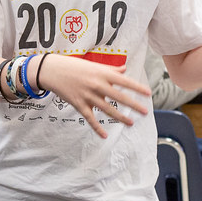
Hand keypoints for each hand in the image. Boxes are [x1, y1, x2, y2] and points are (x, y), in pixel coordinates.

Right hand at [36, 55, 150, 138]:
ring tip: (131, 123)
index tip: (148, 94)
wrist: (53, 71)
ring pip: (107, 109)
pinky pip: (90, 119)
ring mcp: (88, 96)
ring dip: (120, 117)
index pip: (124, 81)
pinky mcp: (79, 104)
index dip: (137, 88)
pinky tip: (105, 135)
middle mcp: (97, 85)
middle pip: (119, 97)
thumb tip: (124, 69)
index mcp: (102, 74)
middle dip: (133, 105)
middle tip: (145, 112)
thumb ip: (110, 69)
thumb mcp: (94, 65)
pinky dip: (97, 128)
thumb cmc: (74, 66)